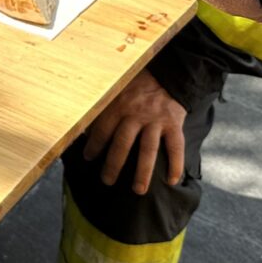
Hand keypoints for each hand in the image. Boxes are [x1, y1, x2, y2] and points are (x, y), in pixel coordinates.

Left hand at [80, 70, 185, 193]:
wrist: (170, 71)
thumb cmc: (140, 83)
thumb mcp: (118, 87)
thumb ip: (105, 105)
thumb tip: (85, 126)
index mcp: (120, 104)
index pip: (102, 130)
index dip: (93, 145)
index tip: (88, 158)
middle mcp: (137, 114)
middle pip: (122, 144)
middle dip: (113, 165)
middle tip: (107, 181)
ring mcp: (156, 120)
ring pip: (148, 150)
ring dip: (143, 172)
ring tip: (138, 190)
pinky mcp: (174, 123)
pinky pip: (176, 147)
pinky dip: (175, 164)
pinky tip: (172, 180)